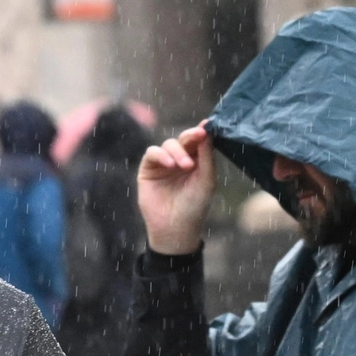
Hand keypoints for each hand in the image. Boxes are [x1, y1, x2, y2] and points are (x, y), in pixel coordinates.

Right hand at [138, 122, 217, 255]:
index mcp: (197, 161)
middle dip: (191, 137)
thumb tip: (207, 130)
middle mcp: (181, 159)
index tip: (207, 126)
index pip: (199, 141)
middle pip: (184, 139)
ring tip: (185, 166)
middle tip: (199, 137)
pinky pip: (152, 153)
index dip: (203, 132)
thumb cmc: (194, 207)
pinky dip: (161, 155)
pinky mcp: (148, 169)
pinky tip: (170, 165)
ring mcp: (164, 163)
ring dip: (177, 151)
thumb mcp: (205, 180)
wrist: (175, 228)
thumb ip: (206, 156)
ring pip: (169, 144)